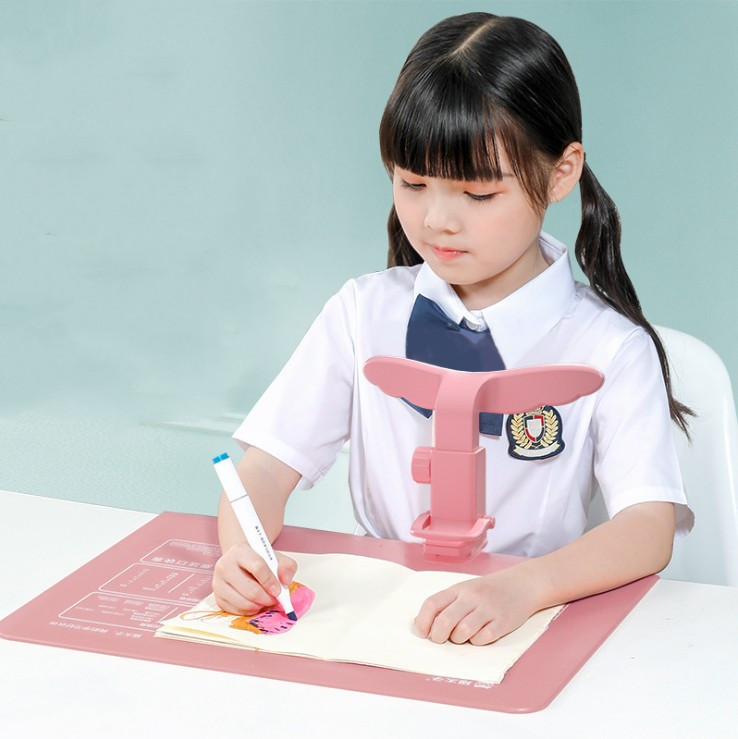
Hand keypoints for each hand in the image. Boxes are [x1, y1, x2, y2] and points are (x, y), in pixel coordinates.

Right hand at [212, 542, 296, 614]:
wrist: (240, 563)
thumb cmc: (258, 561)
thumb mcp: (276, 558)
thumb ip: (286, 566)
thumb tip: (286, 581)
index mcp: (239, 551)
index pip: (258, 567)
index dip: (270, 582)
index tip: (278, 590)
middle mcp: (224, 565)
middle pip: (250, 590)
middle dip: (267, 598)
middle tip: (274, 599)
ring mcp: (218, 583)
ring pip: (244, 603)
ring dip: (259, 606)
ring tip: (265, 601)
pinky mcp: (217, 597)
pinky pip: (236, 611)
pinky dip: (250, 611)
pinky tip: (255, 603)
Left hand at [414, 566, 541, 645]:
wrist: (523, 584)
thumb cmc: (489, 590)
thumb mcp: (465, 590)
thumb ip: (446, 604)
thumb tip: (420, 624)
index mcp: (459, 589)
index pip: (432, 603)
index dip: (423, 621)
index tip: (423, 633)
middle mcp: (472, 597)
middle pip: (445, 620)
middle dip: (438, 636)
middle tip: (441, 640)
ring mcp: (487, 609)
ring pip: (462, 632)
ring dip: (458, 640)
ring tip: (462, 637)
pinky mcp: (502, 622)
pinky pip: (482, 639)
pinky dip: (477, 642)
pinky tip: (480, 636)